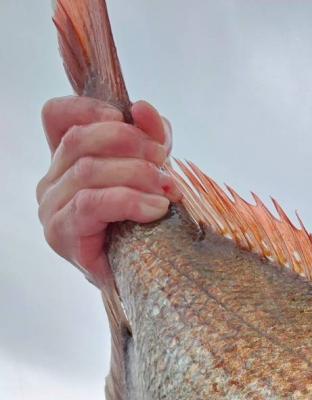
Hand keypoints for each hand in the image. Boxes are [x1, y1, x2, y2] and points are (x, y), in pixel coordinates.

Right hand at [37, 97, 180, 287]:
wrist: (145, 284)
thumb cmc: (144, 231)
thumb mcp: (151, 175)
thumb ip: (150, 140)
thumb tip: (145, 110)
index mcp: (65, 163)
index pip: (57, 116)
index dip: (91, 108)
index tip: (130, 119)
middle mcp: (50, 183)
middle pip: (79, 141)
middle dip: (130, 144)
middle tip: (164, 161)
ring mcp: (51, 209)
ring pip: (88, 171)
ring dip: (136, 175)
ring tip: (167, 191)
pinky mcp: (62, 234)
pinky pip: (92, 204)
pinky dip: (129, 201)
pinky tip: (155, 210)